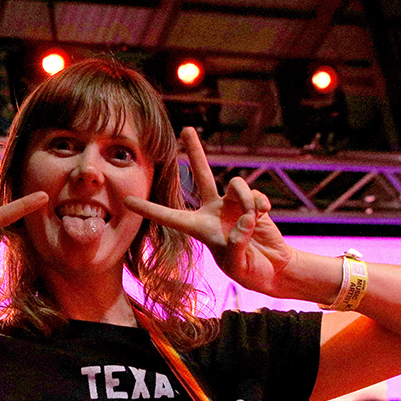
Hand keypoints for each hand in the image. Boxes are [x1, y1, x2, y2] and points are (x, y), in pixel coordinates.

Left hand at [123, 127, 293, 293]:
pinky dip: (261, 204)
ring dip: (247, 198)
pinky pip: (255, 194)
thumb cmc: (251, 272)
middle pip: (202, 175)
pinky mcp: (253, 203)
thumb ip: (237, 244)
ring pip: (236, 184)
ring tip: (253, 218)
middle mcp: (213, 211)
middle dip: (195, 151)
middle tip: (187, 129)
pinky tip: (264, 216)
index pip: (170, 217)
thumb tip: (244, 217)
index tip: (126, 201)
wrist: (275, 268)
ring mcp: (233, 205)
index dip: (149, 209)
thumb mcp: (239, 266)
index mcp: (200, 229)